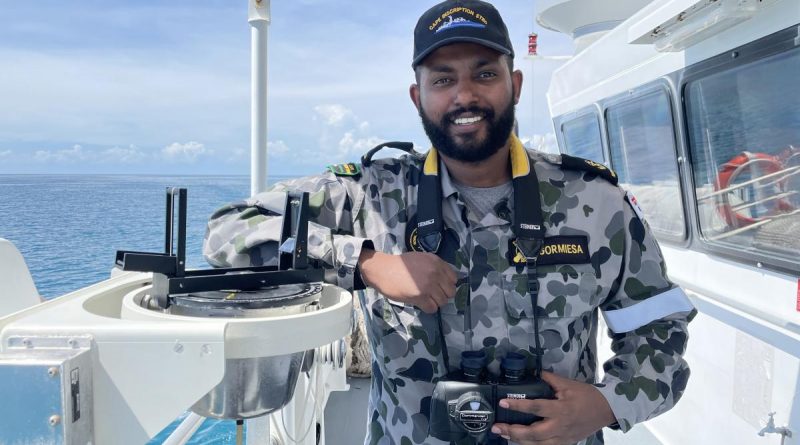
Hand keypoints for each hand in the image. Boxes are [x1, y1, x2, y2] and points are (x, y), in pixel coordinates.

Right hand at [358, 249, 456, 312]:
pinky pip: (432, 308)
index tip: (440, 286)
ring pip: (443, 302)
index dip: (447, 284)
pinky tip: (421, 303)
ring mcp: (428, 285)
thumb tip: (445, 279)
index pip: (454, 278)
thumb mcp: (421, 258)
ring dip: (435, 302)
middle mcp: (435, 273)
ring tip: (426, 299)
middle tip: (433, 295)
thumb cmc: (400, 264)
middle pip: (451, 292)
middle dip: (443, 295)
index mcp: (436, 262)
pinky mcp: (420, 297)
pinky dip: (428, 308)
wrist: (383, 270)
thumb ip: (435, 267)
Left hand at [491, 372, 615, 444]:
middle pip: (533, 433)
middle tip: (497, 427)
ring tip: (504, 435)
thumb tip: (535, 372)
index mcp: (560, 409)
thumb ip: (550, 379)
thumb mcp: (569, 384)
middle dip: (513, 431)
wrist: (606, 411)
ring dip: (518, 441)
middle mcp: (559, 426)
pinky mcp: (565, 444)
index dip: (518, 405)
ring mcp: (562, 438)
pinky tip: (520, 443)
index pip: (535, 407)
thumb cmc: (587, 396)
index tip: (503, 402)